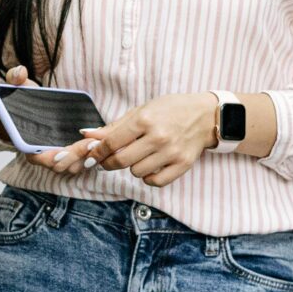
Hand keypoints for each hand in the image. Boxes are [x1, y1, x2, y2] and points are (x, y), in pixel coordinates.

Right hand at [1, 65, 104, 173]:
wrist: (32, 110)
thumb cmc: (23, 102)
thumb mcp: (17, 87)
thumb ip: (15, 78)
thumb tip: (20, 72)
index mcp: (27, 145)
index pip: (39, 159)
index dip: (52, 158)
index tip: (63, 151)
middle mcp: (44, 155)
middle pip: (61, 166)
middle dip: (76, 156)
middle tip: (91, 144)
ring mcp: (59, 156)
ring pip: (74, 166)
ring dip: (86, 157)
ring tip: (98, 143)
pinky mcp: (72, 154)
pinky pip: (83, 161)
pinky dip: (91, 155)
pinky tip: (101, 141)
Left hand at [85, 93, 219, 188]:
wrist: (205, 116)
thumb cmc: (170, 110)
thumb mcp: (142, 110)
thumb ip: (115, 126)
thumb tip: (87, 135)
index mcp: (145, 120)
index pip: (112, 142)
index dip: (97, 151)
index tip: (93, 155)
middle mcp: (158, 137)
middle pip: (121, 161)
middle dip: (109, 163)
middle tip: (109, 160)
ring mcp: (171, 153)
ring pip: (136, 173)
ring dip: (133, 167)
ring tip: (140, 156)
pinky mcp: (182, 165)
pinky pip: (155, 181)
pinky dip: (149, 177)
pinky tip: (151, 165)